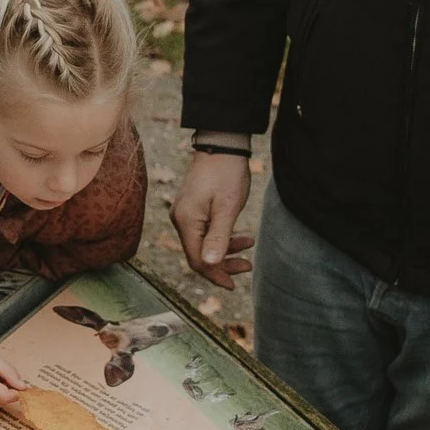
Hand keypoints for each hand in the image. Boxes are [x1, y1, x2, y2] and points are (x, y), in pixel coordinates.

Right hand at [171, 151, 254, 288]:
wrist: (222, 144)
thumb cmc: (227, 174)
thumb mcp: (227, 207)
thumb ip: (218, 237)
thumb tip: (208, 265)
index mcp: (186, 221)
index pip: (197, 260)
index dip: (215, 275)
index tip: (234, 285)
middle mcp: (180, 219)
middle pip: (198, 254)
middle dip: (223, 264)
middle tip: (247, 267)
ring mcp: (185, 213)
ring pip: (203, 243)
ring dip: (226, 250)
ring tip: (249, 247)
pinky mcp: (192, 208)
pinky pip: (205, 231)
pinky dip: (222, 237)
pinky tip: (241, 235)